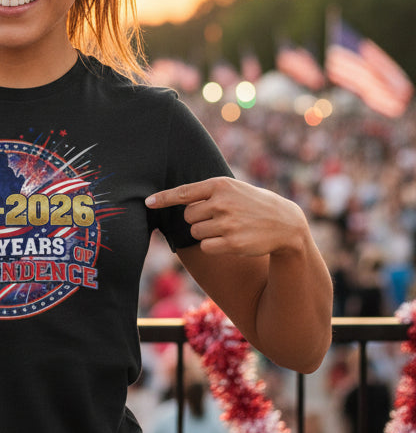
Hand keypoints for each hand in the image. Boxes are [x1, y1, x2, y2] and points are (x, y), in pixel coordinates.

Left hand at [146, 177, 306, 257]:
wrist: (284, 222)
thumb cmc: (252, 203)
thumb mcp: (233, 188)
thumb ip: (207, 192)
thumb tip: (177, 199)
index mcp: (220, 185)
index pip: (184, 192)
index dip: (164, 198)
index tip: (148, 202)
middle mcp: (221, 203)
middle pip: (188, 216)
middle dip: (197, 219)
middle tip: (218, 218)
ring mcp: (227, 223)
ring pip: (195, 233)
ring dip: (205, 233)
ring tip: (227, 228)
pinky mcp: (231, 243)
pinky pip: (205, 247)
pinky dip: (213, 246)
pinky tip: (230, 240)